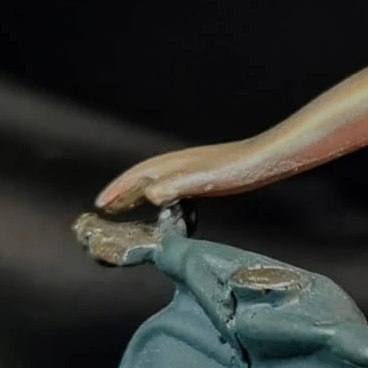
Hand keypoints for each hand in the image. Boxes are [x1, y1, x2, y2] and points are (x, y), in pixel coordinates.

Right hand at [96, 140, 271, 211]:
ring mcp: (193, 167)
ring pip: (157, 179)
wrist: (267, 158)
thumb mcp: (203, 179)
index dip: (117, 190)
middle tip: (105, 208)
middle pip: (142, 176)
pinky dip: (162, 194)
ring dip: (139, 192)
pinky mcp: (207, 174)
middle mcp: (179, 162)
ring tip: (128, 207)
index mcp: (174, 164)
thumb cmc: (237, 168)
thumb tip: (147, 194)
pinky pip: (174, 185)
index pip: (136, 176)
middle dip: (122, 191)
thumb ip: (175, 185)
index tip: (100, 205)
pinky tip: (169, 204)